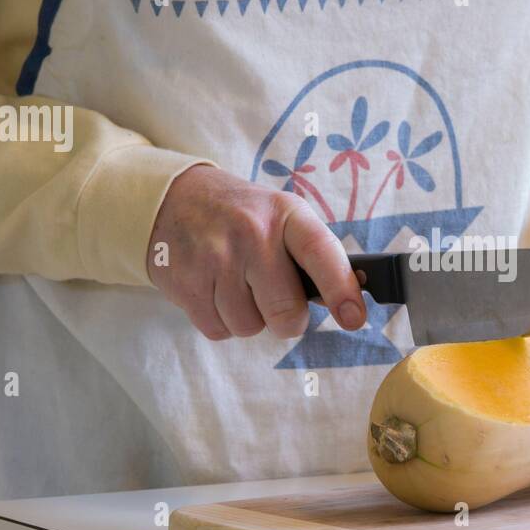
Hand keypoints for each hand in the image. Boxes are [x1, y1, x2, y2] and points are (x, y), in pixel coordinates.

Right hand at [146, 165, 365, 340]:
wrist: (174, 198)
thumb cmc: (243, 217)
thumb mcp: (283, 219)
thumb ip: (315, 259)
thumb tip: (348, 306)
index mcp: (286, 214)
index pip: (320, 252)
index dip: (341, 289)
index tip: (354, 318)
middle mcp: (251, 233)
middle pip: (285, 312)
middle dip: (287, 318)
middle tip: (275, 297)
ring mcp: (215, 258)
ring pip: (250, 327)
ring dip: (249, 317)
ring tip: (237, 283)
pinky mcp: (186, 282)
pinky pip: (219, 330)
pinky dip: (221, 320)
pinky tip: (215, 290)